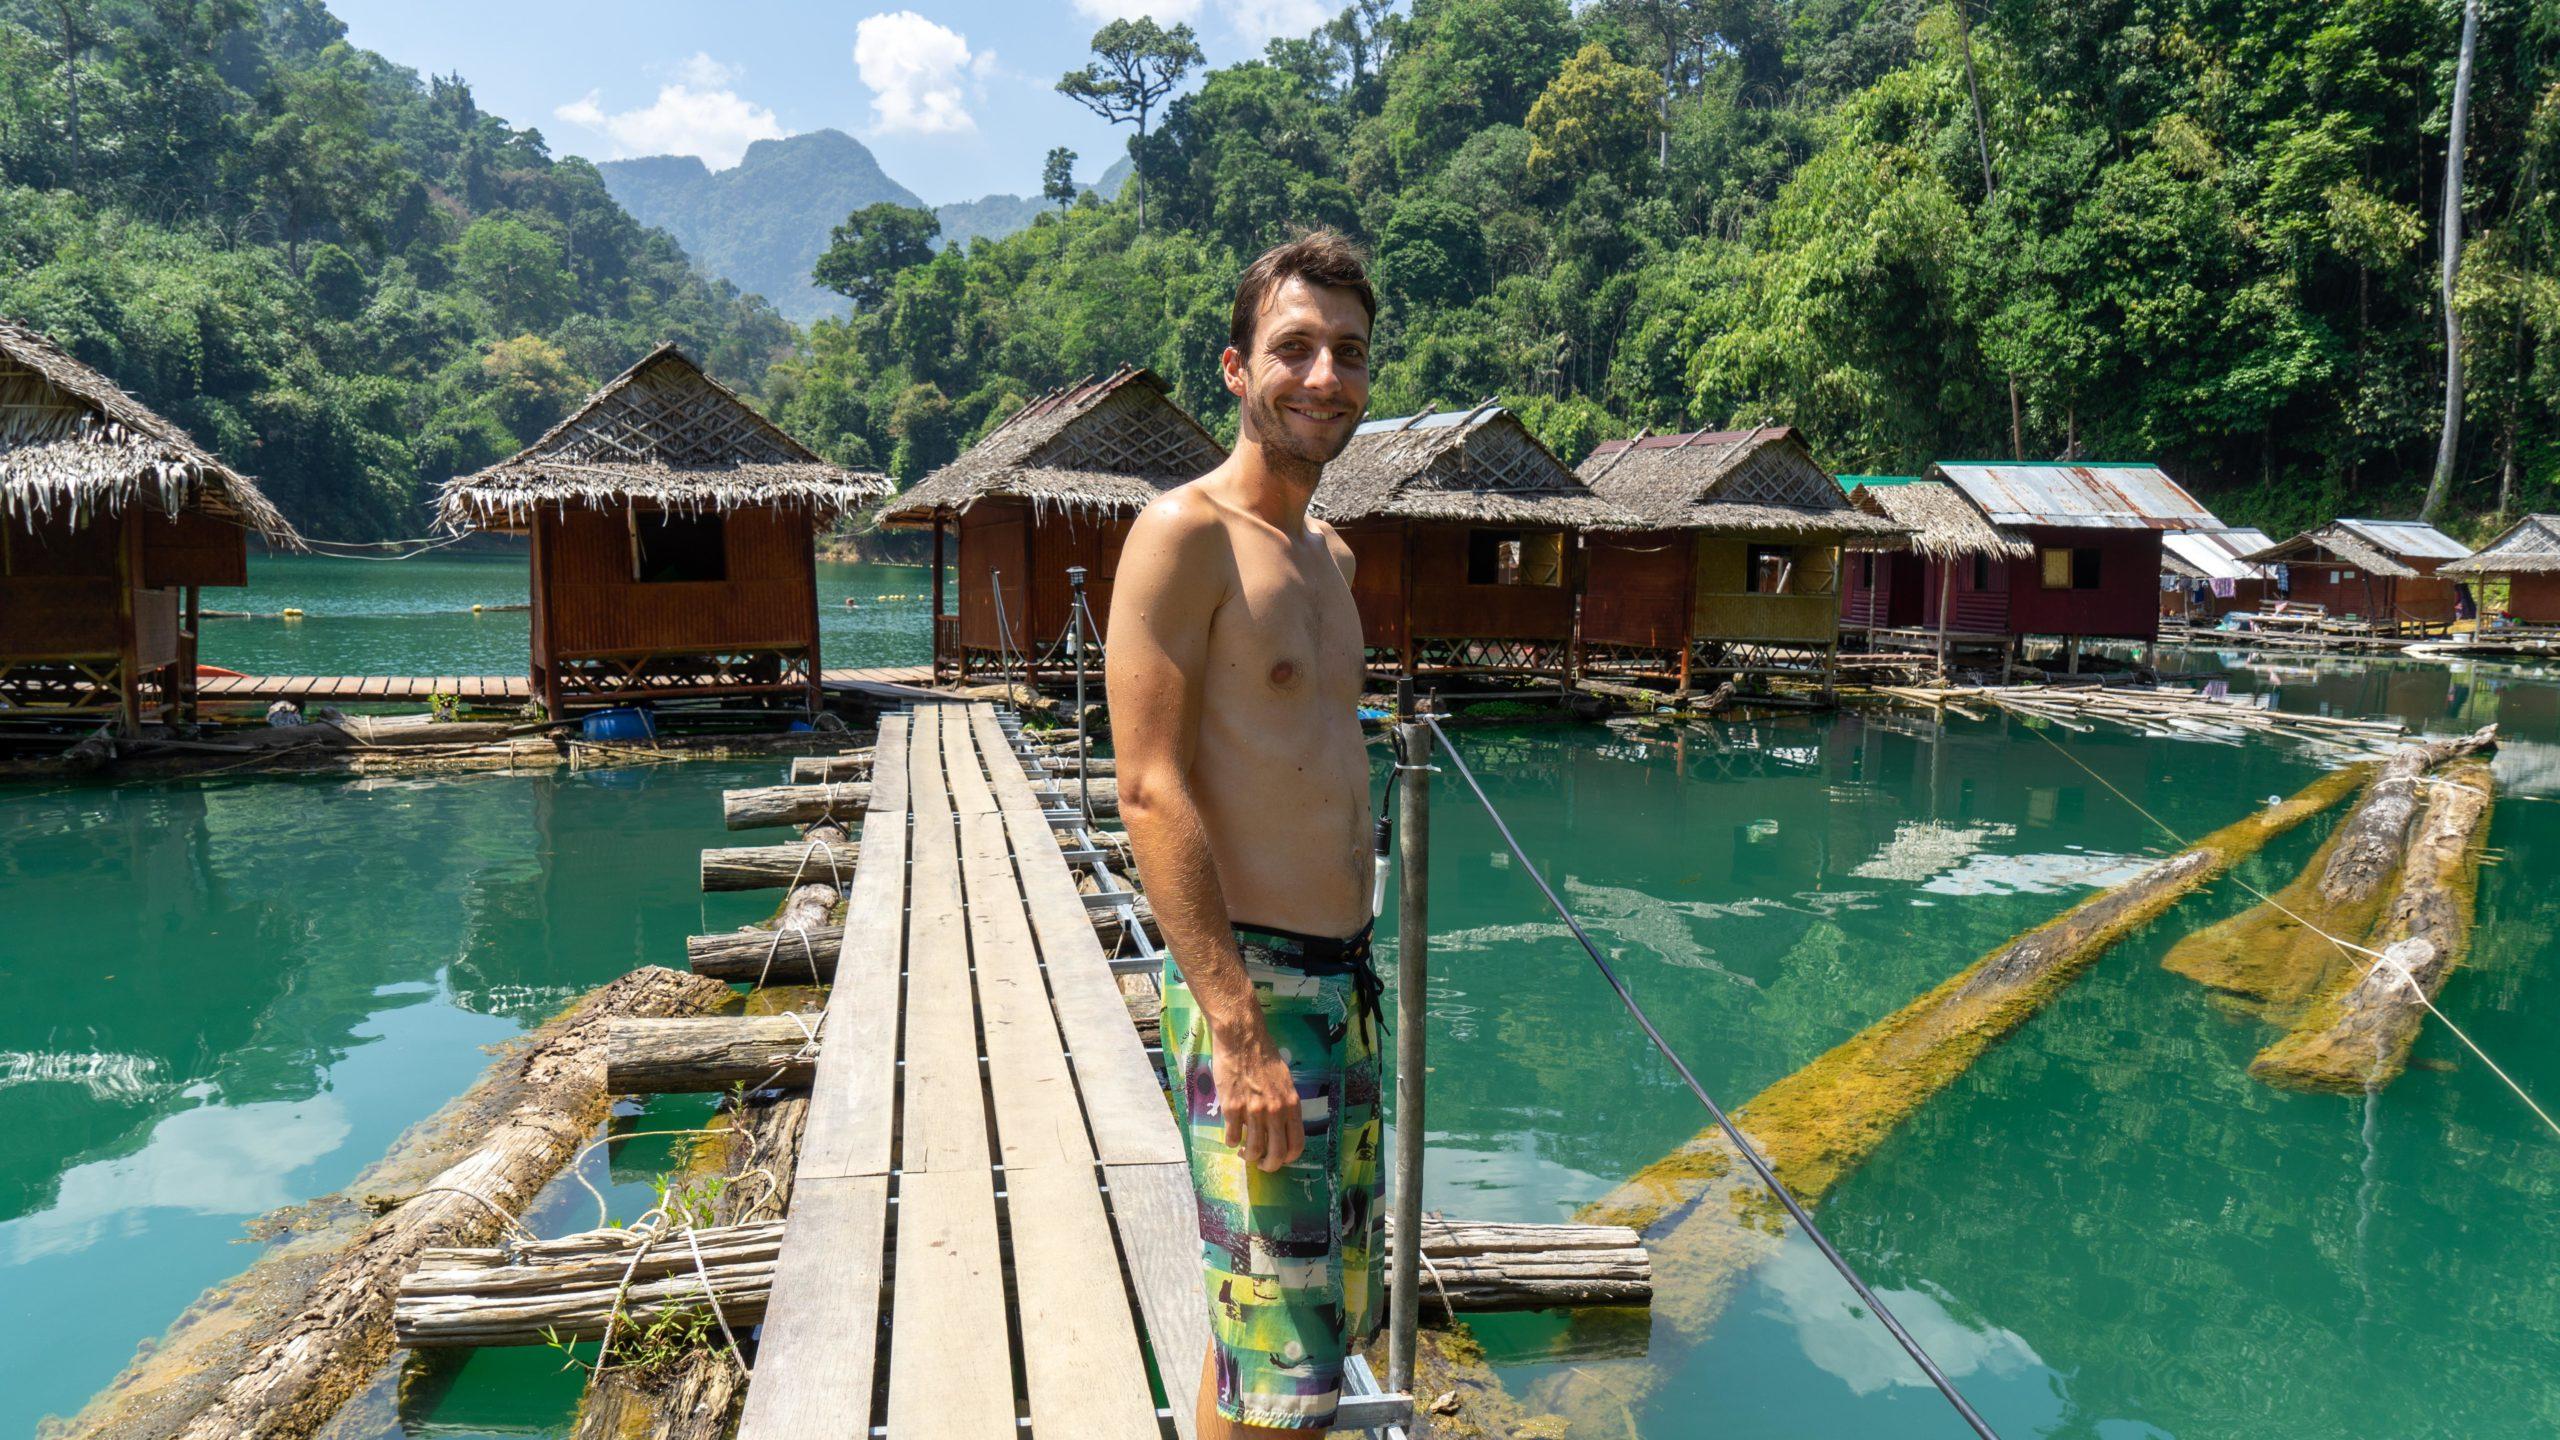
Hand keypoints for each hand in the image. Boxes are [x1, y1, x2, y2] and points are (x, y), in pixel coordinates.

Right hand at [1212, 1029, 1303, 1172]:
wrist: (1242, 1039)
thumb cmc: (1264, 1056)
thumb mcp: (1285, 1081)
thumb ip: (1284, 1105)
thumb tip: (1280, 1127)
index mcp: (1292, 1105)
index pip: (1297, 1145)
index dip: (1288, 1158)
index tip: (1279, 1158)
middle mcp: (1276, 1111)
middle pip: (1276, 1154)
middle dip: (1268, 1165)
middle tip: (1260, 1164)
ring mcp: (1253, 1111)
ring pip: (1253, 1150)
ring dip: (1248, 1155)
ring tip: (1243, 1150)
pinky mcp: (1232, 1108)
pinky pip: (1232, 1136)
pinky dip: (1231, 1141)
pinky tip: (1231, 1137)